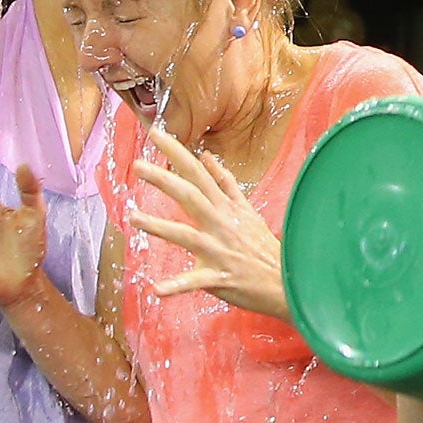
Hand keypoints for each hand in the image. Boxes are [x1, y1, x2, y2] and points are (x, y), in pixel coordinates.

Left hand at [126, 127, 290, 320]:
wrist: (288, 281)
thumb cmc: (262, 246)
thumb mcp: (247, 209)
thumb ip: (225, 183)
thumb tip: (206, 157)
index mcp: (225, 207)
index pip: (197, 173)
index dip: (176, 152)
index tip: (155, 133)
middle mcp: (220, 224)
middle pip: (190, 196)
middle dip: (164, 178)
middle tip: (138, 165)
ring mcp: (219, 250)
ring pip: (186, 235)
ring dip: (159, 227)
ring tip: (133, 217)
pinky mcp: (219, 278)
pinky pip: (194, 282)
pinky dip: (176, 286)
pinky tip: (156, 289)